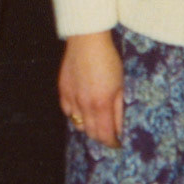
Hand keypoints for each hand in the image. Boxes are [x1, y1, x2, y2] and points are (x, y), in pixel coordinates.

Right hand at [60, 31, 123, 148]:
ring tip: (96, 121)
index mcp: (101, 104)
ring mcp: (71, 97)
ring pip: (77, 124)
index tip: (117, 143)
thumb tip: (119, 129)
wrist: (87, 40)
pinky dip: (75, 114)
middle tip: (108, 134)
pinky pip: (67, 111)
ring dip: (88, 126)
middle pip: (91, 133)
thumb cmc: (108, 60)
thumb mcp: (120, 85)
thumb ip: (118, 109)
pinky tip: (82, 109)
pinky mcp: (62, 90)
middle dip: (101, 137)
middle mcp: (84, 104)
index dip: (112, 143)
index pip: (105, 135)